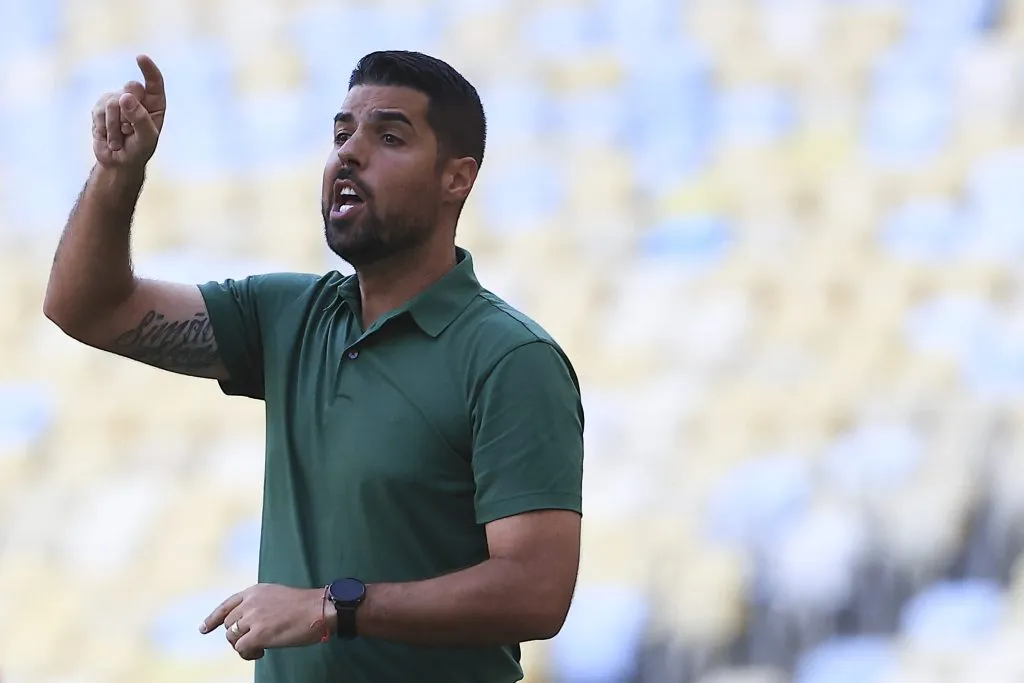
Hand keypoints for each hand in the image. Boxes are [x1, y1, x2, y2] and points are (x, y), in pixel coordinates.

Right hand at [91, 54, 165, 170]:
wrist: (118, 162)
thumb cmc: (138, 150)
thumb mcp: (146, 138)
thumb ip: (139, 118)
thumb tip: (125, 97)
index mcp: (154, 104)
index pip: (154, 82)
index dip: (148, 69)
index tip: (140, 58)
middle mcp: (137, 98)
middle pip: (131, 87)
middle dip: (129, 110)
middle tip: (129, 130)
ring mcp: (117, 100)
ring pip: (113, 101)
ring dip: (115, 126)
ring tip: (120, 138)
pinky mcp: (100, 107)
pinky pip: (99, 111)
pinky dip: (104, 127)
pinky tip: (109, 136)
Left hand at [199, 584, 332, 660]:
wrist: (320, 609)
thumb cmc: (304, 605)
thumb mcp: (276, 596)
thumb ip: (259, 604)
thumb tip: (247, 623)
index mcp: (254, 591)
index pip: (226, 605)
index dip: (212, 619)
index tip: (203, 629)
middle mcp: (250, 602)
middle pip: (228, 625)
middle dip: (237, 636)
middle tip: (255, 642)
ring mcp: (253, 618)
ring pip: (232, 638)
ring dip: (243, 646)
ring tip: (260, 648)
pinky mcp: (259, 634)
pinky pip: (242, 649)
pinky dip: (248, 654)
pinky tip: (261, 653)